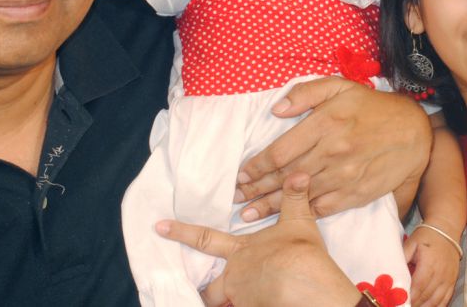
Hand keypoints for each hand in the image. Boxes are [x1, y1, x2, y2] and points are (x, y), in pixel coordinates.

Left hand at [157, 173, 360, 306]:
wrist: (306, 287)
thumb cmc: (299, 254)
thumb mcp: (299, 222)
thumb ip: (295, 198)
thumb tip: (300, 173)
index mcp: (240, 251)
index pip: (204, 238)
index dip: (180, 233)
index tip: (159, 227)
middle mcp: (235, 277)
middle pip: (210, 290)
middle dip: (205, 293)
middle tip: (201, 294)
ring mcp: (242, 298)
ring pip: (228, 304)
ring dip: (232, 303)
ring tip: (246, 300)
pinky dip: (255, 306)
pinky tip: (266, 304)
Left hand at [234, 77, 432, 219]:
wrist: (414, 132)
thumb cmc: (372, 107)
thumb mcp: (339, 87)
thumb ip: (306, 93)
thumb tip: (276, 109)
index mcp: (325, 124)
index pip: (281, 151)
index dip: (257, 166)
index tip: (241, 176)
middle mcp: (333, 152)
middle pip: (286, 176)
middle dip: (257, 190)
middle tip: (236, 200)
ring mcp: (345, 176)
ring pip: (301, 195)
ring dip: (273, 207)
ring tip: (249, 216)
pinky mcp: (357, 193)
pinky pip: (324, 207)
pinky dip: (303, 214)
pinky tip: (285, 220)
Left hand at [403, 225, 459, 306]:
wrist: (446, 230)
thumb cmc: (426, 236)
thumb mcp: (411, 242)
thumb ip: (403, 257)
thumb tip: (393, 271)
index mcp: (429, 264)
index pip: (418, 286)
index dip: (409, 297)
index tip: (398, 302)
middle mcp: (441, 274)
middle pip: (426, 296)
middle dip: (414, 304)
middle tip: (402, 306)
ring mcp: (448, 279)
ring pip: (436, 301)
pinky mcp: (453, 282)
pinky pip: (445, 299)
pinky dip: (436, 306)